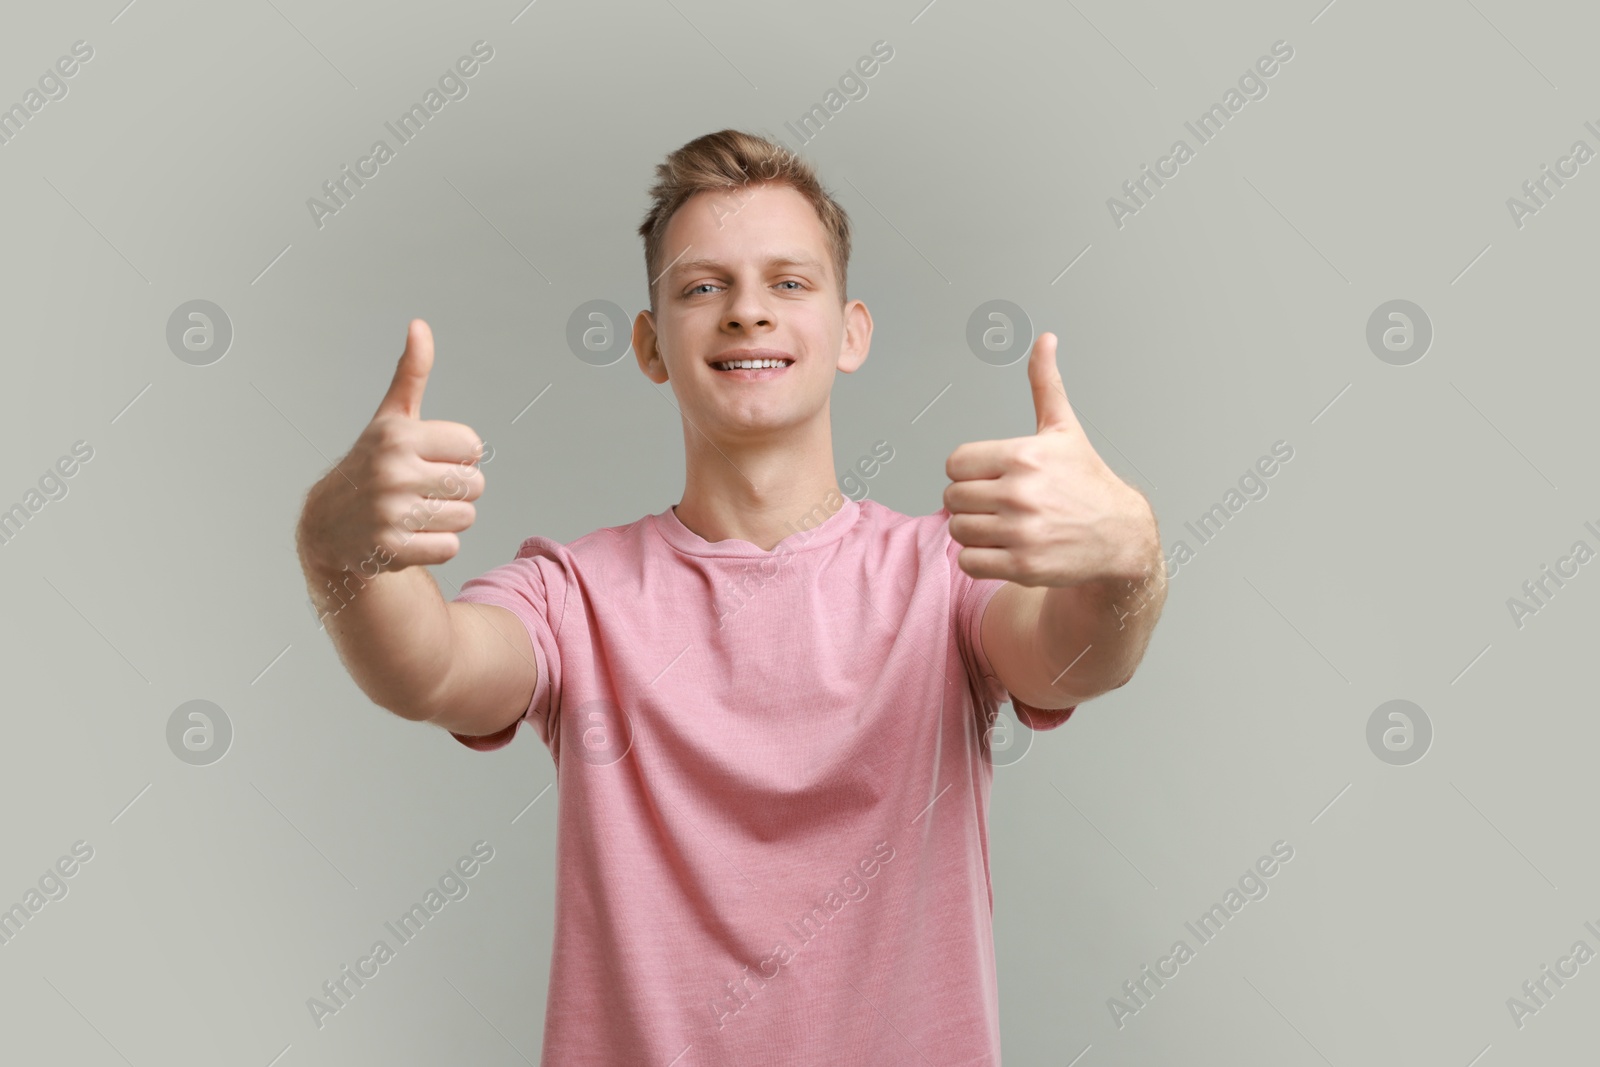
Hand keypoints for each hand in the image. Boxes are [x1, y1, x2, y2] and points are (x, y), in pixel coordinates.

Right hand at [297, 319, 485, 575]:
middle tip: (424, 489)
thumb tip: (419, 326)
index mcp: (399, 436)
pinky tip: (410, 535)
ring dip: (449, 519)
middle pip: (475, 485)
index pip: (473, 446)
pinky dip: (436, 546)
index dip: (459, 455)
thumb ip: (411, 374)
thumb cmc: (370, 464)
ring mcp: (390, 512)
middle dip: (457, 490)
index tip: (430, 458)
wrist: (327, 525)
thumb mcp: (390, 419)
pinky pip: (450, 548)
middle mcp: (392, 472)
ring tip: (416, 512)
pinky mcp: (391, 549)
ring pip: (466, 518)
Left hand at [944, 332, 1152, 587]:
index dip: (968, 470)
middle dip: (969, 501)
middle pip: (952, 497)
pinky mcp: (1023, 565)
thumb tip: (1045, 339)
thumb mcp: (1064, 430)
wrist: (1120, 536)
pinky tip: (1004, 548)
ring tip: (1001, 525)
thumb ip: (1045, 384)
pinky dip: (980, 558)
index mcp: (1024, 455)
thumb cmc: (1086, 480)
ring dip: (973, 530)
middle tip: (997, 503)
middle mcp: (1021, 493)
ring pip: (957, 530)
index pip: (955, 462)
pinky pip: (969, 560)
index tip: (989, 476)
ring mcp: (1022, 531)